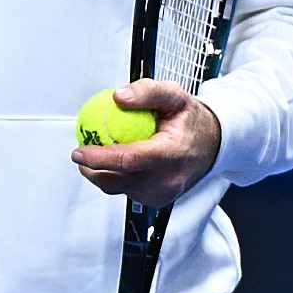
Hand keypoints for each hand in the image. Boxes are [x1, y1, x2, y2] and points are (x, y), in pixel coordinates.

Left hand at [72, 79, 222, 206]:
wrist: (213, 145)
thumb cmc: (191, 121)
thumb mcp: (175, 95)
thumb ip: (147, 91)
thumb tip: (118, 97)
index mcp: (171, 155)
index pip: (128, 161)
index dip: (99, 158)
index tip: (79, 151)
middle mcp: (168, 180)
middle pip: (118, 181)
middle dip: (92, 170)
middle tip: (79, 153)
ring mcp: (163, 194)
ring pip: (120, 189)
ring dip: (102, 174)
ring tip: (94, 156)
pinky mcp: (158, 200)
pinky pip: (128, 192)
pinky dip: (117, 178)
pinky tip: (113, 163)